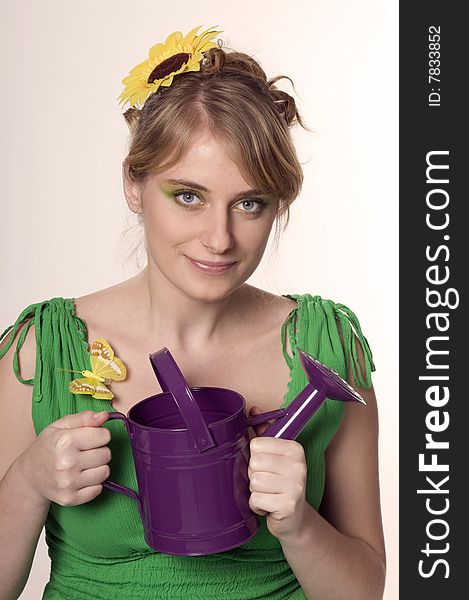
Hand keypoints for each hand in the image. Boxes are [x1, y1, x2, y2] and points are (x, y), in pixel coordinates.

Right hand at [19, 410, 111, 505]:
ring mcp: (68, 483)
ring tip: (83, 464)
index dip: (99, 435)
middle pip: (106, 454)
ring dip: (98, 467)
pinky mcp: (70, 498)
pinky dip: (93, 483)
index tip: (89, 438)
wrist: (29, 475)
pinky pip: (98, 489)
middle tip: (84, 452)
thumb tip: (105, 416)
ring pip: (105, 472)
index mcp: (65, 441)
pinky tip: (80, 478)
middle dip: (99, 451)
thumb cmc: (48, 446)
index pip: (105, 436)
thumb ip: (85, 418)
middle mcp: (67, 463)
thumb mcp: (62, 425)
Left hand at [248, 406, 308, 541]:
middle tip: (268, 484)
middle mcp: (298, 465)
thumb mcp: (274, 457)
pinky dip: (257, 506)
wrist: (295, 519)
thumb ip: (264, 433)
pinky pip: (256, 500)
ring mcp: (295, 485)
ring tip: (268, 495)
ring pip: (254, 482)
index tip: (268, 468)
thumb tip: (252, 409)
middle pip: (254, 463)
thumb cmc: (280, 484)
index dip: (255, 459)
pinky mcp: (288, 505)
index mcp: (294, 449)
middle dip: (254, 476)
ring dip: (255, 492)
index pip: (256, 445)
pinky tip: (268, 507)